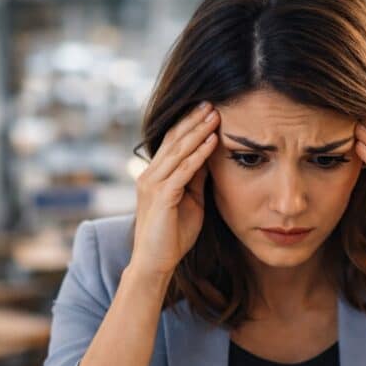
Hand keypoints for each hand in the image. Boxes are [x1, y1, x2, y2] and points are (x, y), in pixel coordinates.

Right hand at [130, 102, 219, 277]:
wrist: (155, 263)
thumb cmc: (173, 236)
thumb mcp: (191, 201)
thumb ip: (196, 179)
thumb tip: (209, 156)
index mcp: (155, 175)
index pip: (173, 142)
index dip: (189, 124)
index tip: (208, 109)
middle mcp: (150, 175)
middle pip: (174, 140)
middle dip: (194, 120)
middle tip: (212, 102)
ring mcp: (153, 185)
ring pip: (178, 151)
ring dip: (198, 131)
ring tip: (215, 115)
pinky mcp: (161, 197)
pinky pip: (183, 171)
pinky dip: (199, 154)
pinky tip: (212, 141)